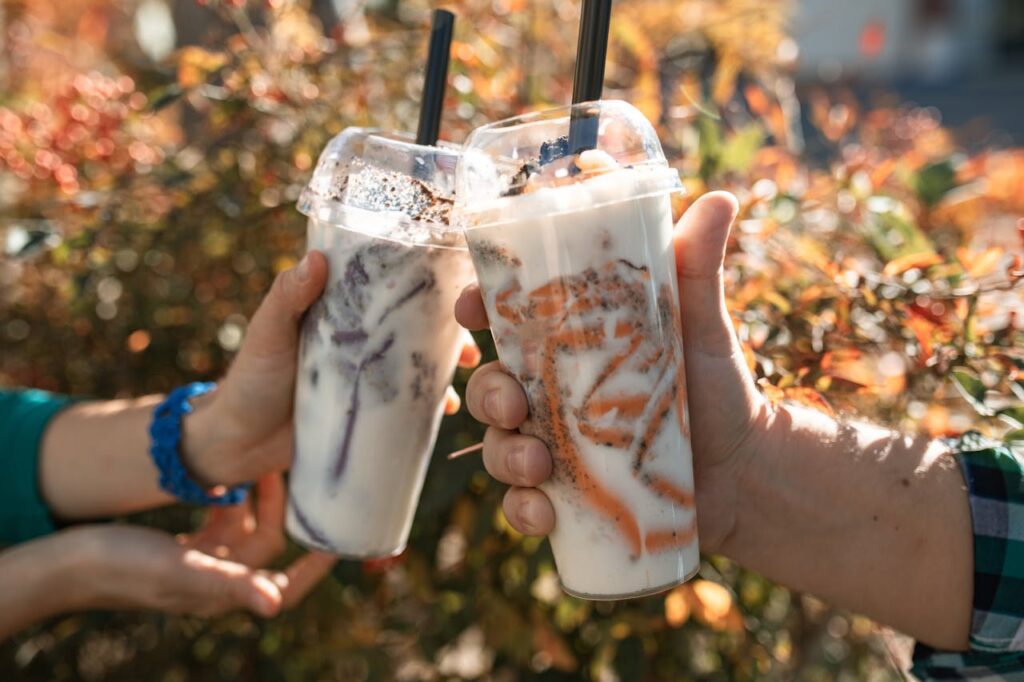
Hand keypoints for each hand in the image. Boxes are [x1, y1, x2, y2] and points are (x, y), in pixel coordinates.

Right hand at [0, 472, 334, 639]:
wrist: (69, 563)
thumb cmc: (124, 568)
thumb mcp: (181, 571)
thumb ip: (229, 584)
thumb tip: (275, 606)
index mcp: (225, 591)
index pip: (288, 585)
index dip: (317, 564)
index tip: (341, 534)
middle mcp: (219, 579)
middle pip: (269, 544)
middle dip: (282, 508)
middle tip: (287, 468)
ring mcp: (202, 563)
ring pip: (247, 528)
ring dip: (258, 497)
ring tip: (261, 463)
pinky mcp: (184, 548)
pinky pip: (221, 520)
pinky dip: (230, 498)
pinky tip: (228, 474)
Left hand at [186, 251, 480, 485]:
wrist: (236, 443)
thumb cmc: (249, 378)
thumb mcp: (268, 334)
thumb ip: (287, 299)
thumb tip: (315, 259)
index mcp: (340, 313)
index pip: (388, 292)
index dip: (423, 290)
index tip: (454, 291)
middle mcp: (359, 342)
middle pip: (414, 331)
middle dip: (447, 336)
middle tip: (469, 348)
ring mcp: (366, 378)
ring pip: (415, 368)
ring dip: (443, 373)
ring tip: (459, 384)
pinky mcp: (367, 413)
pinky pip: (404, 407)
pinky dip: (427, 408)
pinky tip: (444, 414)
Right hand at [454, 192, 765, 551]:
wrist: (745, 470)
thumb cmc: (717, 388)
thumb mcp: (702, 326)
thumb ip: (697, 268)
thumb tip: (719, 198)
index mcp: (568, 345)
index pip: (505, 319)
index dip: (476, 307)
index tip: (473, 306)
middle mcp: (551, 393)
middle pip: (492, 384)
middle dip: (490, 392)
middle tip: (518, 403)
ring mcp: (554, 446)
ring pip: (498, 445)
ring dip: (504, 454)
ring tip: (538, 464)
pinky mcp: (566, 495)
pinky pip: (521, 504)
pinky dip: (523, 509)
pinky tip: (545, 512)